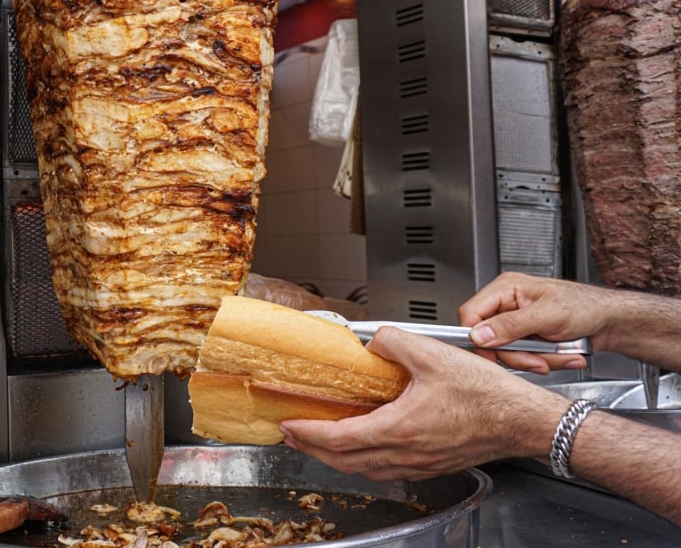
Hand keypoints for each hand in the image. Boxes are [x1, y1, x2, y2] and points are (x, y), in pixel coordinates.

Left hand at [279, 327, 566, 481]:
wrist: (523, 421)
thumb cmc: (487, 395)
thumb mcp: (433, 354)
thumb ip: (394, 342)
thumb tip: (373, 342)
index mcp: (400, 428)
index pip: (339, 438)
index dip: (308, 433)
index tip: (289, 425)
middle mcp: (406, 453)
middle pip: (344, 461)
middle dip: (312, 449)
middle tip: (292, 436)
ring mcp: (419, 463)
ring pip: (364, 469)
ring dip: (335, 458)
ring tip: (319, 442)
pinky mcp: (432, 464)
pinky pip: (386, 469)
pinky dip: (363, 460)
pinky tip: (363, 446)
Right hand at [457, 272, 616, 373]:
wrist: (611, 322)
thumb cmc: (586, 306)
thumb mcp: (547, 315)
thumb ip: (511, 325)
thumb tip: (480, 334)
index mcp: (505, 289)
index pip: (471, 313)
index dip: (477, 336)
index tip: (491, 352)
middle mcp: (507, 305)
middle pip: (489, 339)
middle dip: (518, 354)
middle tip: (537, 358)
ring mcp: (517, 323)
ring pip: (508, 352)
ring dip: (536, 359)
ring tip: (558, 354)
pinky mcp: (527, 338)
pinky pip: (524, 357)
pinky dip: (543, 360)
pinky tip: (561, 354)